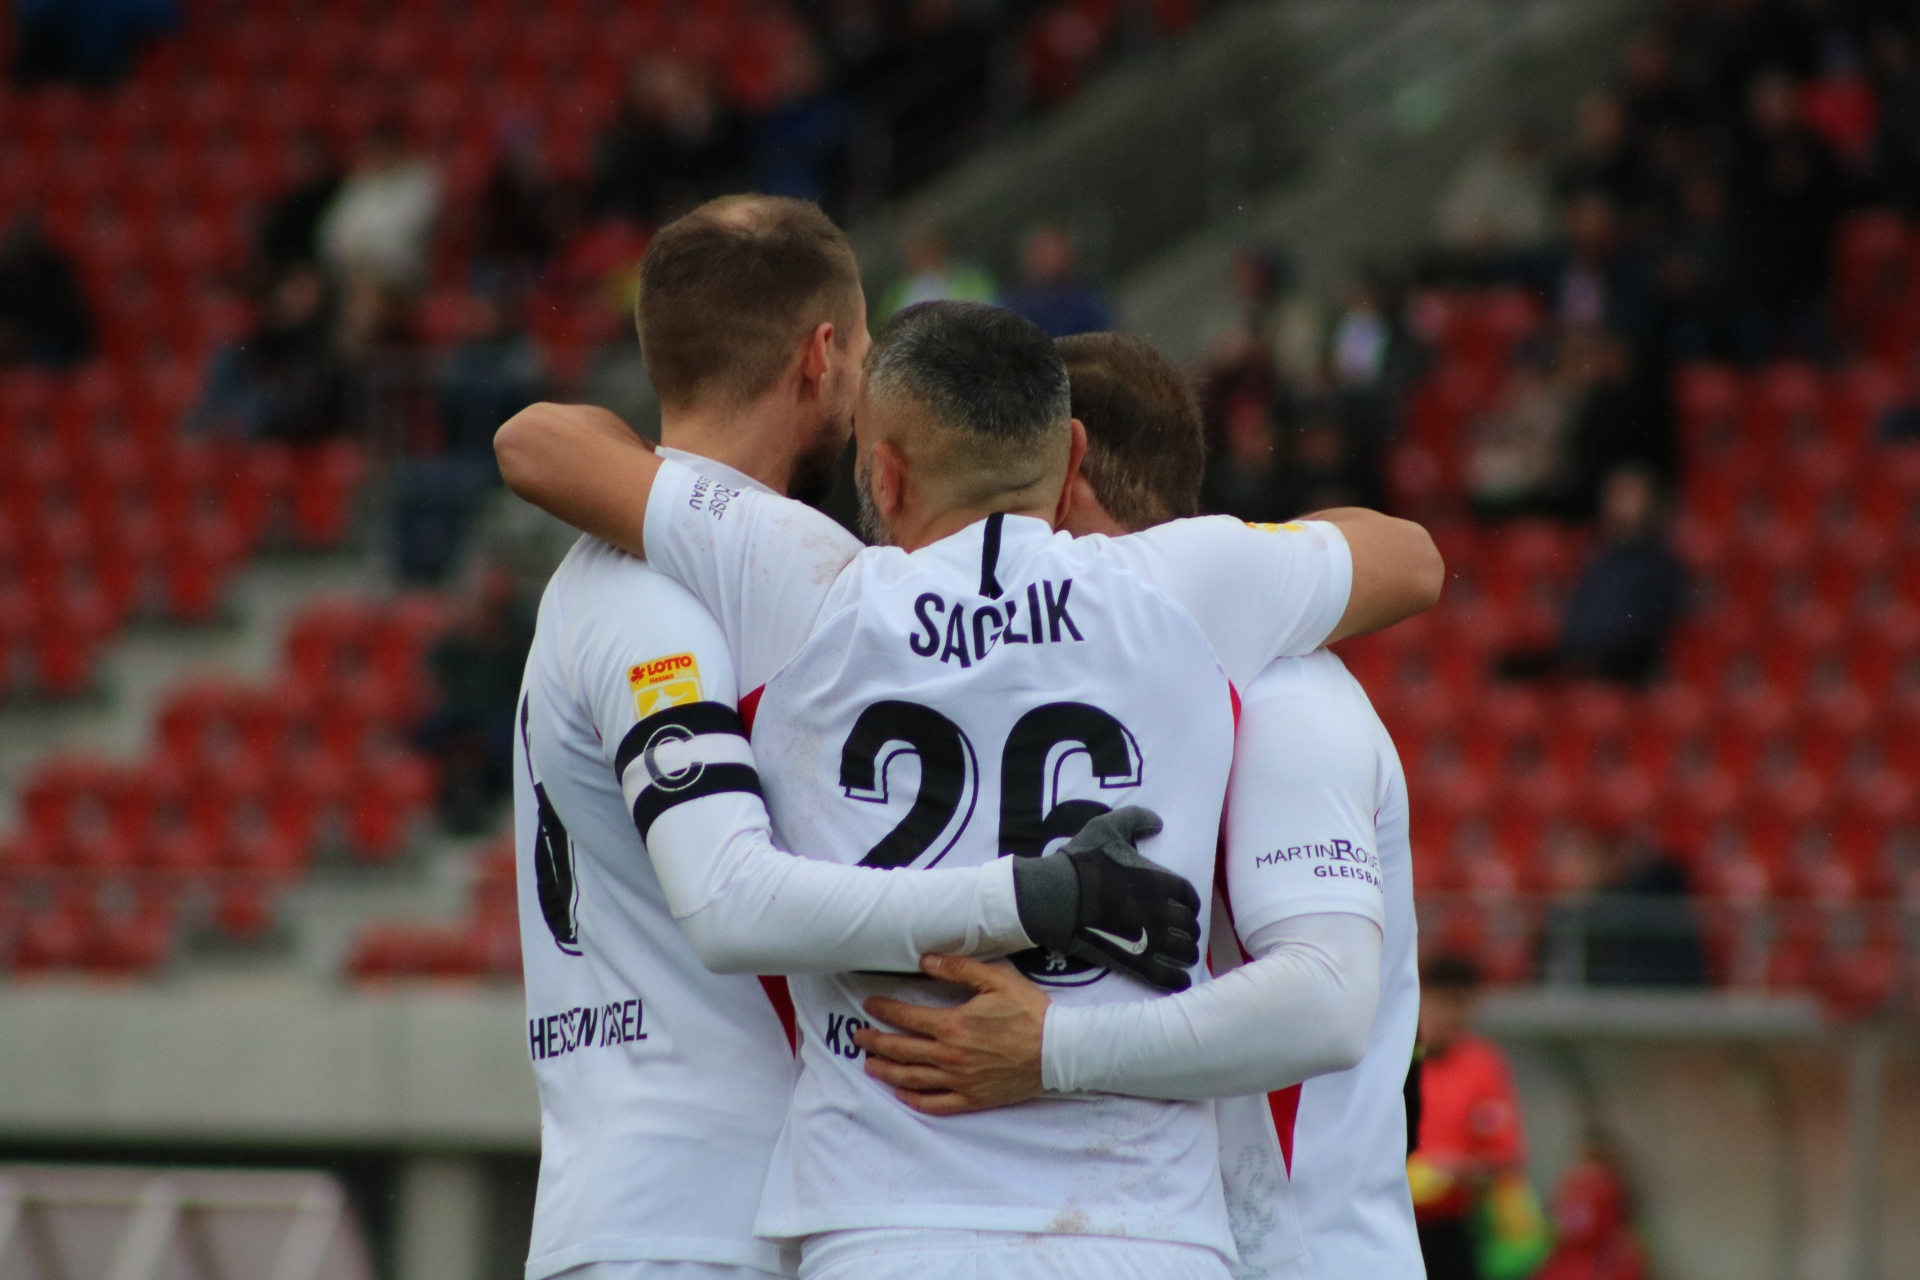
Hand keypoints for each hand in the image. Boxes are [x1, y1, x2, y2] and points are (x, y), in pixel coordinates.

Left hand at [852, 954, 1049, 1115]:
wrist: (1058, 1050)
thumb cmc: (1029, 1012)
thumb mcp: (996, 980)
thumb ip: (958, 969)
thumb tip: (925, 961)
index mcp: (953, 1026)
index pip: (906, 1018)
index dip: (884, 1011)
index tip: (868, 1006)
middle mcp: (950, 1056)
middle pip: (901, 1050)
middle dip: (875, 1043)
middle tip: (858, 1037)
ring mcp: (960, 1081)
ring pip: (912, 1079)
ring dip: (886, 1072)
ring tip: (869, 1066)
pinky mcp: (973, 1099)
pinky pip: (936, 1104)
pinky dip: (915, 1101)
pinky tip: (902, 1096)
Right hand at [1052, 806, 1201, 991]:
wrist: (1055, 897)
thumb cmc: (1081, 862)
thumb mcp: (1106, 828)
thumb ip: (1136, 819)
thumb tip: (1158, 822)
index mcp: (1160, 881)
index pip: (1188, 896)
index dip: (1188, 902)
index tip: (1182, 907)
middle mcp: (1162, 911)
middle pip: (1189, 925)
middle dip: (1187, 929)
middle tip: (1181, 932)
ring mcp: (1151, 939)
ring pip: (1183, 951)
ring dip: (1186, 953)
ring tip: (1182, 956)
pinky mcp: (1135, 962)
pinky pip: (1167, 977)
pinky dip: (1178, 980)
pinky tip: (1179, 980)